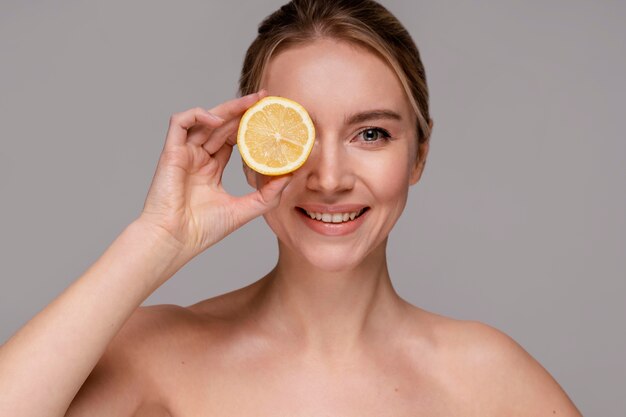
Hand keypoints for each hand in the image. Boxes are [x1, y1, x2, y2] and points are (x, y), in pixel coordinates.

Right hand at [138, 91, 291, 260]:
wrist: (175, 241)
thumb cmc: (202, 231)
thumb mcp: (244, 210)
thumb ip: (267, 195)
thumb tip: (290, 176)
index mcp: (210, 170)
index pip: (232, 139)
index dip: (249, 126)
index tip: (270, 118)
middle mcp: (197, 158)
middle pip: (221, 125)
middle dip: (242, 110)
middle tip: (264, 99)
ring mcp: (184, 153)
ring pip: (205, 119)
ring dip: (227, 109)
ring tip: (251, 103)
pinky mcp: (171, 152)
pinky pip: (180, 121)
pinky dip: (198, 115)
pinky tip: (219, 121)